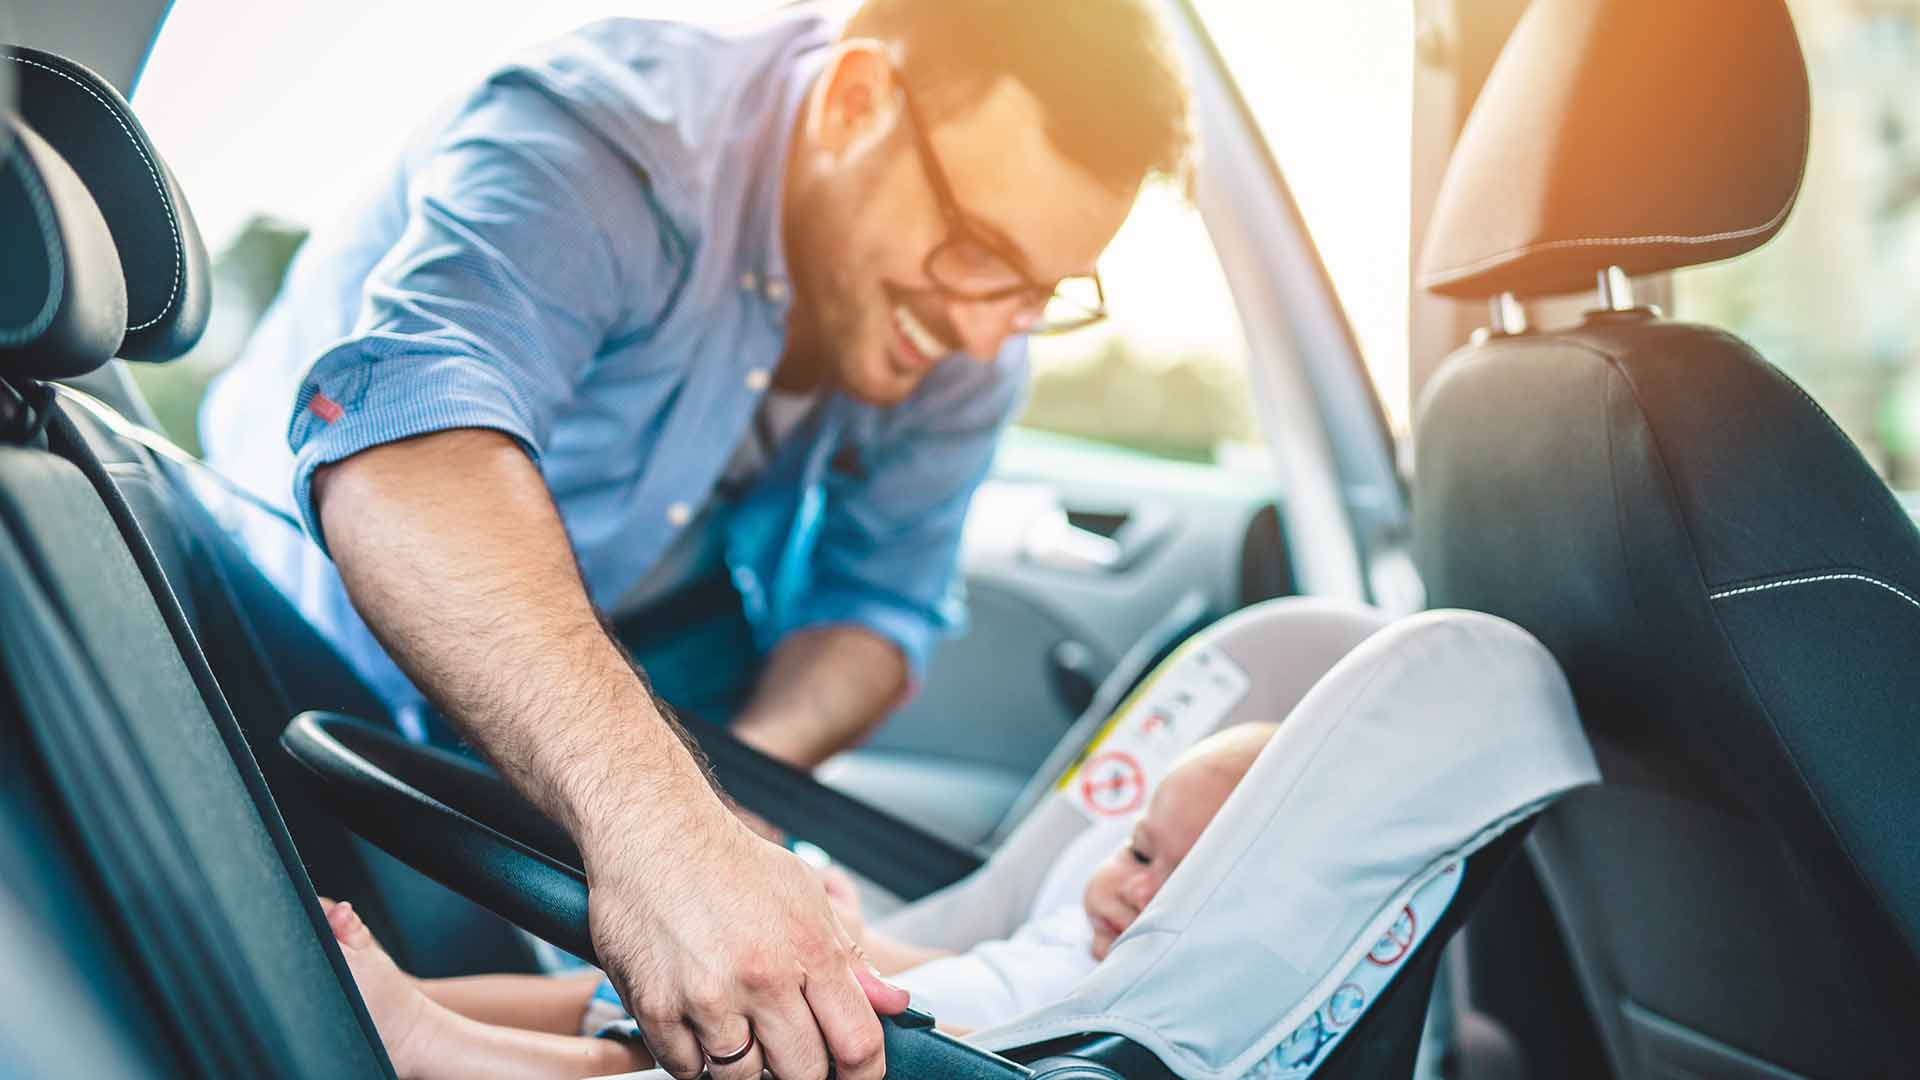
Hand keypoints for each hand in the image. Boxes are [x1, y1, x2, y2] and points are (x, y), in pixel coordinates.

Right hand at [585, 796, 908, 1079]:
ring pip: (741, 1079)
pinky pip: (684, 1068)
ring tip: (736, 1024)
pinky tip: (696, 1019)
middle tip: (786, 1048)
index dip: (863, 1076)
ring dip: (744, 1064)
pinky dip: (692, 1056)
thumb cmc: (732, 863)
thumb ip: (850, 959)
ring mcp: (708, 998)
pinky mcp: (656, 1007)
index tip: (854, 1079)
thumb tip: (895, 1003)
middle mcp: (763, 979)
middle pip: (801, 1073)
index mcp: (810, 950)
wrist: (654, 830)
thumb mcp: (807, 896)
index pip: (857, 1044)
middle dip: (800, 1070)